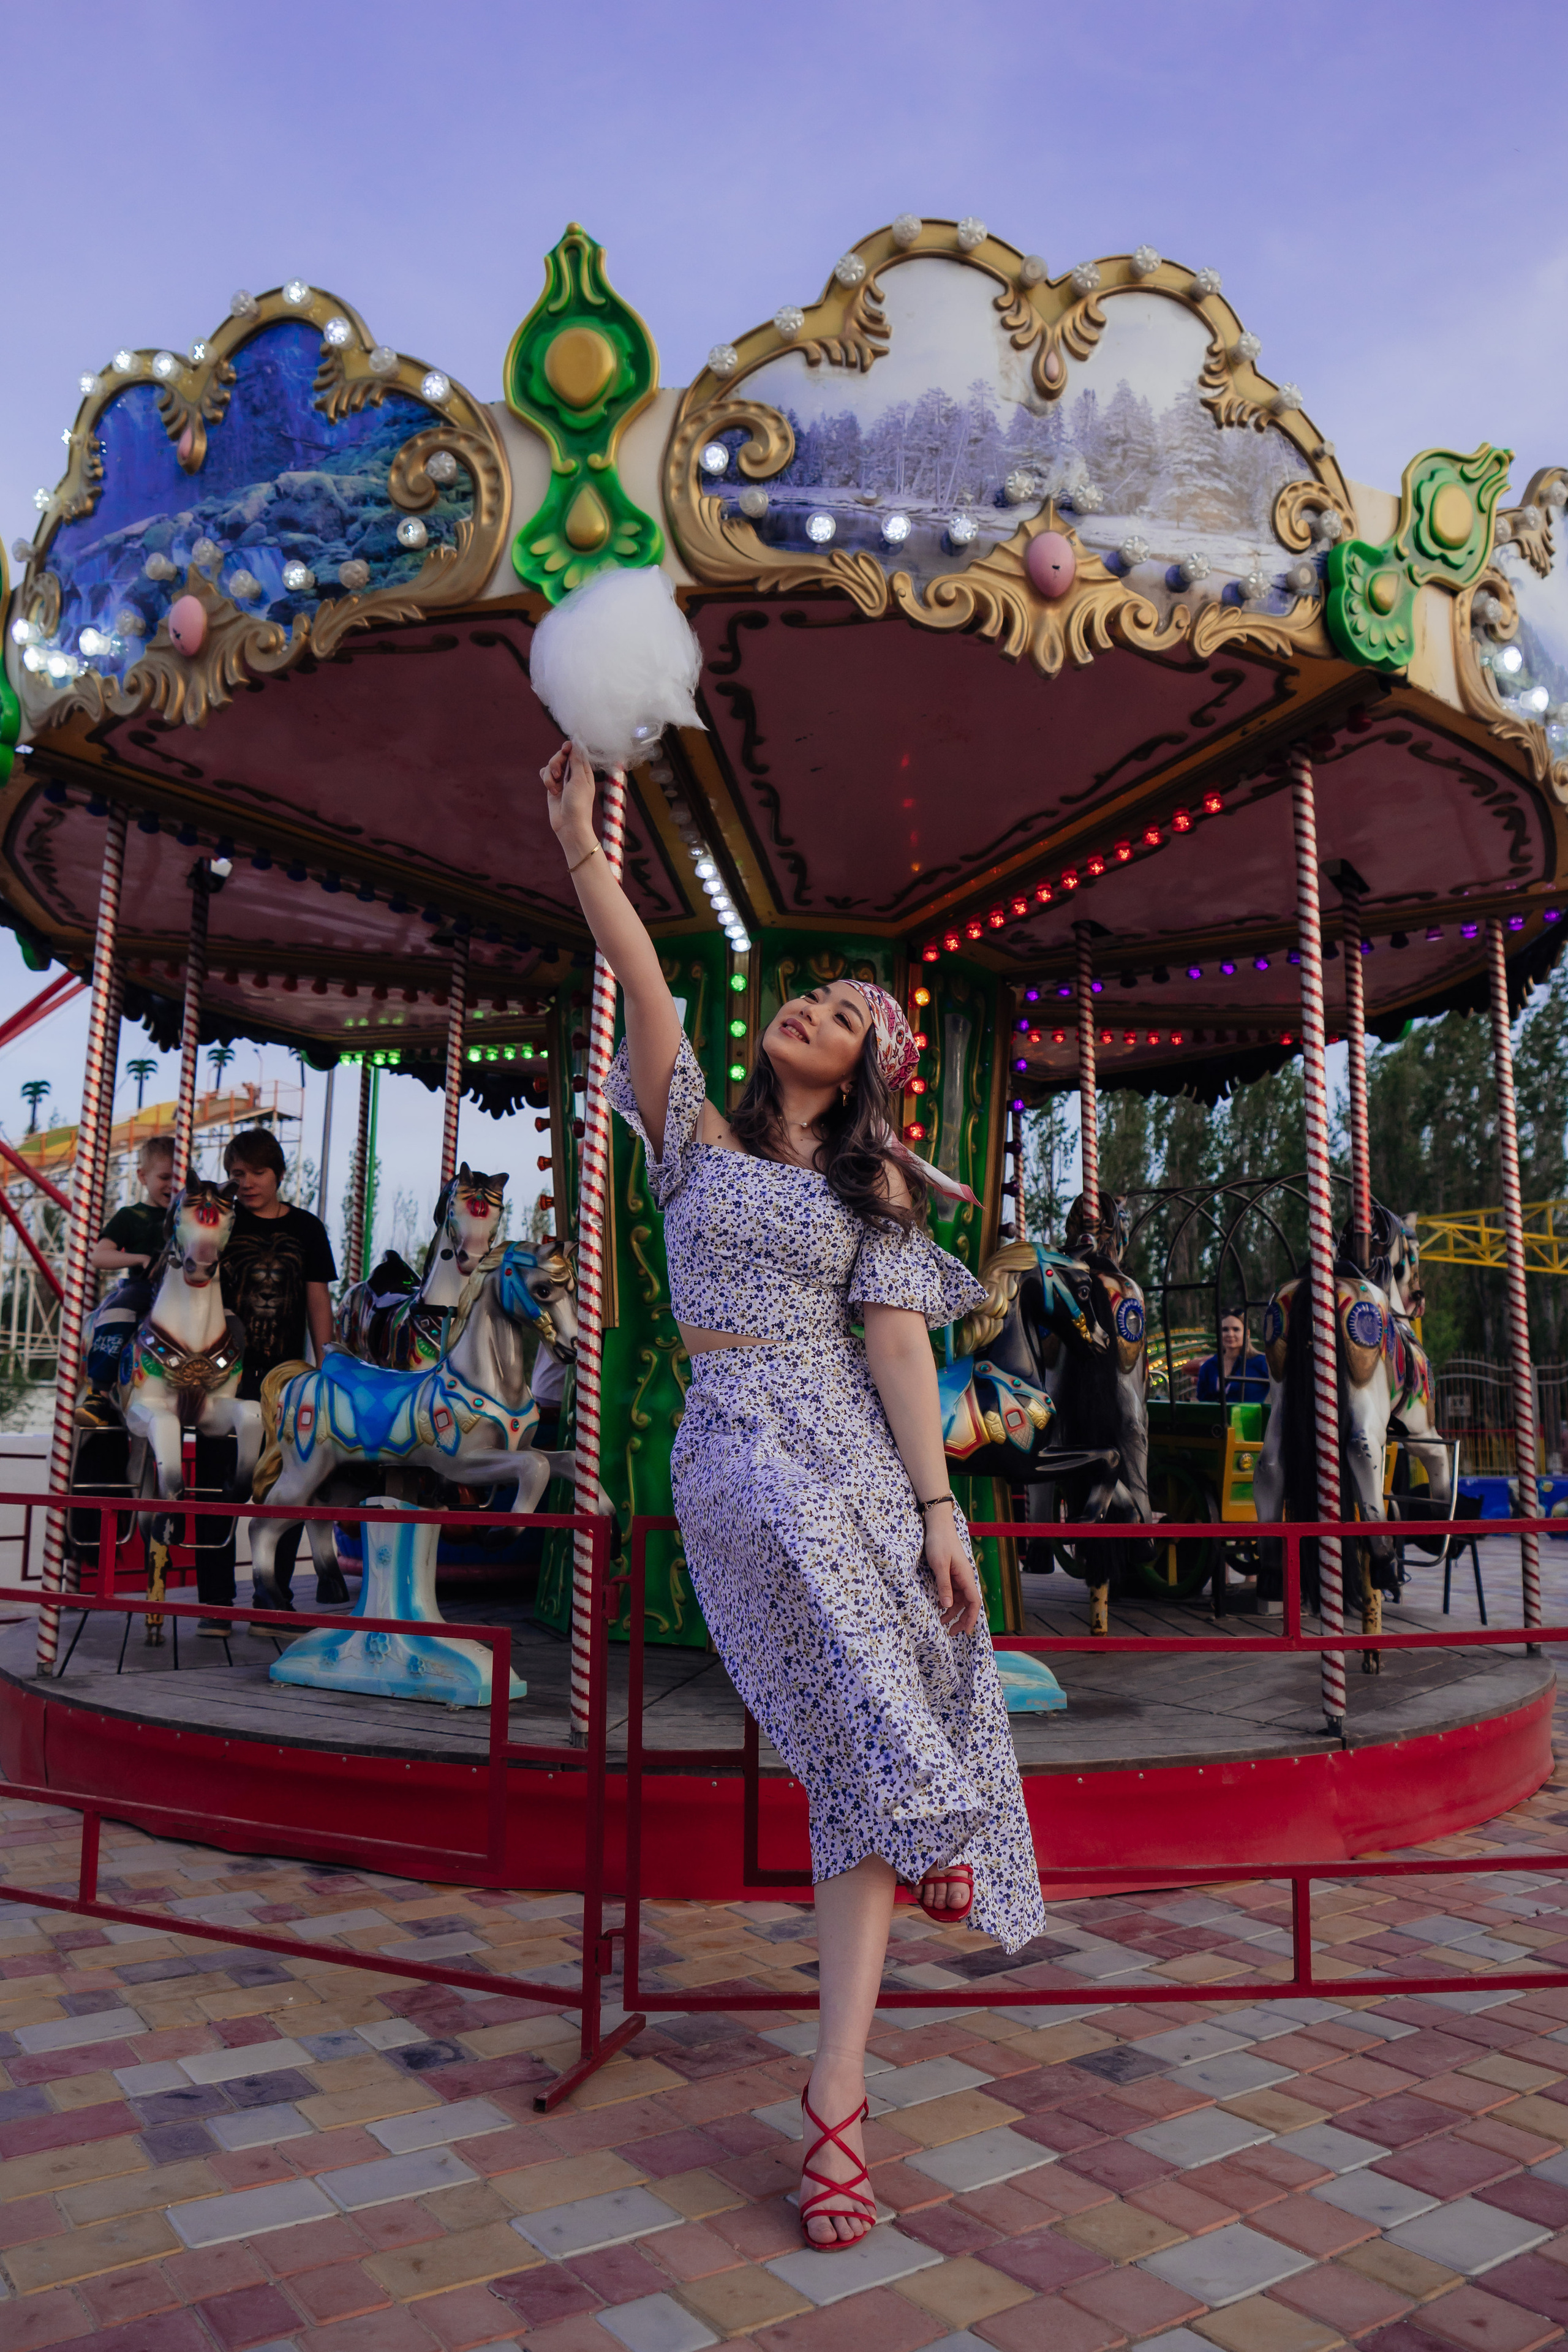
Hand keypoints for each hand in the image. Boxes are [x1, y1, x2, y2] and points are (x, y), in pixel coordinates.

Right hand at [540, 740, 620, 864]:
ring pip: (551, 765)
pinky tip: (551, 790)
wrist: (569, 825)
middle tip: (558, 775)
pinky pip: (545, 774)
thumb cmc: (579, 803)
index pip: (575, 751)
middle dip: (556, 762)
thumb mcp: (579, 779)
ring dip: (550, 775)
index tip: (565, 750)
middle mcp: (573, 773)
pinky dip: (546, 780)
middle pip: (560, 755)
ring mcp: (562, 780)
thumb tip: (576, 742)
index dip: (569, 748)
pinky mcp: (552, 786)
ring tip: (555, 788)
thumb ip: (576, 760)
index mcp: (584, 770)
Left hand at [923, 1508, 982, 1633]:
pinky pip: (953, 1593)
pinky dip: (948, 1603)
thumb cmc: (939, 1543)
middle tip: (951, 1633)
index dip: (972, 1618)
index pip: (974, 1602)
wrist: (938, 1525)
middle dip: (962, 1620)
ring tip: (942, 1623)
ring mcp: (958, 1576)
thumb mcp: (939, 1565)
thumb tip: (948, 1606)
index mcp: (966, 1576)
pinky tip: (940, 1608)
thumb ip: (944, 1586)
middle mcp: (965, 1578)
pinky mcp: (951, 1574)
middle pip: (968, 1604)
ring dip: (953, 1613)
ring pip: (960, 1600)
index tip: (966, 1632)